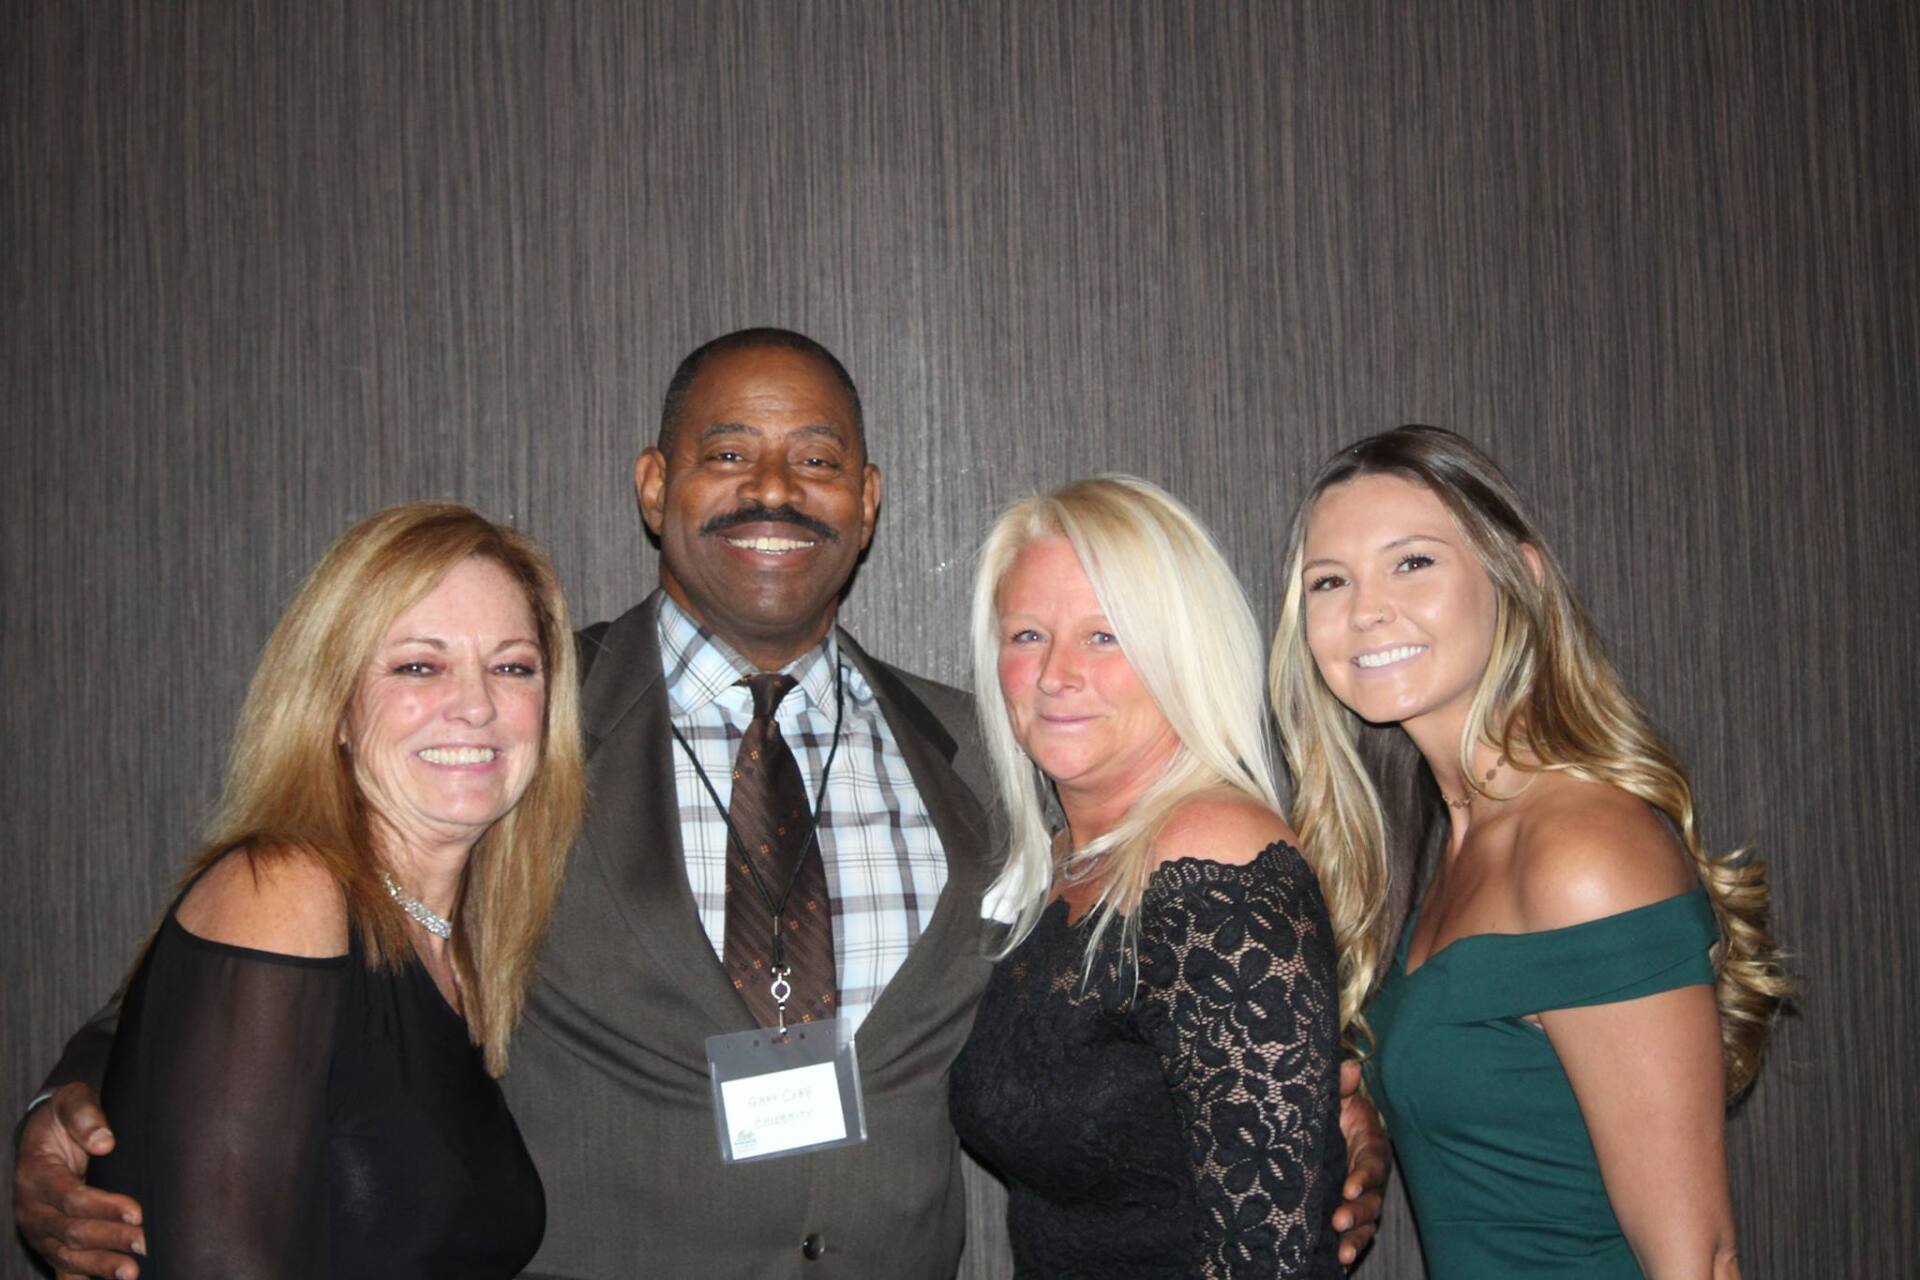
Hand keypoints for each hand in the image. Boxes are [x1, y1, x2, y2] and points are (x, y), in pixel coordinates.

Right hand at [13, 1083, 144, 1279]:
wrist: (43, 1134)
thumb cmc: (63, 1117)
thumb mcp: (71, 1102)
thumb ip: (85, 1116)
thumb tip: (105, 1141)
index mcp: (36, 1177)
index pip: (71, 1198)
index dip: (104, 1207)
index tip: (138, 1212)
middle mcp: (32, 1210)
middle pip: (72, 1232)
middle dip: (110, 1240)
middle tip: (145, 1244)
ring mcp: (40, 1232)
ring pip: (68, 1256)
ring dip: (100, 1267)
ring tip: (132, 1272)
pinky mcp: (51, 1244)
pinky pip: (64, 1269)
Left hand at [1333, 1059, 1390, 1267]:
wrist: (1325, 1126)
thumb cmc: (1334, 1110)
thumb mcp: (1336, 1096)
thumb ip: (1341, 1085)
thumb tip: (1349, 1067)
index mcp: (1370, 1145)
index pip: (1372, 1164)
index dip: (1363, 1176)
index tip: (1348, 1187)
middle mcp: (1370, 1176)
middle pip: (1373, 1198)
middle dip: (1358, 1211)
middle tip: (1339, 1220)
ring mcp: (1363, 1197)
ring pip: (1367, 1221)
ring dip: (1356, 1236)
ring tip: (1340, 1249)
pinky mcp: (1351, 1212)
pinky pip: (1357, 1234)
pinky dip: (1350, 1247)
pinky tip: (1337, 1260)